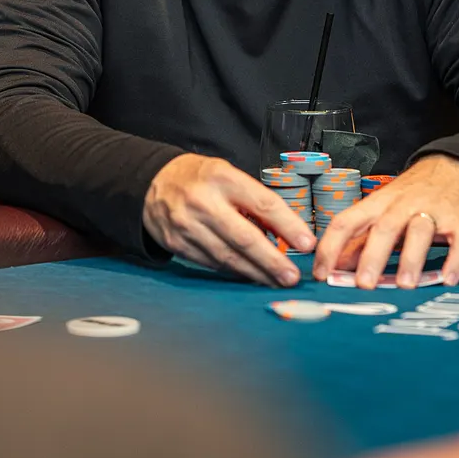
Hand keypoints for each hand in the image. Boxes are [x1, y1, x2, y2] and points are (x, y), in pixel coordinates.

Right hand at [143, 153, 314, 286]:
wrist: (151, 183)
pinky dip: (233, 271)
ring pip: (228, 257)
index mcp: (222, 178)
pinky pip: (211, 263)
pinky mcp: (177, 244)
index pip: (262, 204)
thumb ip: (255, 201)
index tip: (307, 244)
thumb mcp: (228, 175)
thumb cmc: (199, 178)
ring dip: (256, 273)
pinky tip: (250, 276)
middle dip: (272, 261)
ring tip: (276, 282)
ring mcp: (187, 225)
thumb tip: (288, 232)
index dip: (288, 226)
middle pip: (245, 238)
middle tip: (292, 277)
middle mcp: (203, 201)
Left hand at [314, 155, 458, 288]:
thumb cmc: (410, 198)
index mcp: (376, 204)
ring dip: (411, 259)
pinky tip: (448, 280)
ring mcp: (431, 211)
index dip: (330, 247)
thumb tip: (335, 268)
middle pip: (384, 228)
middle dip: (372, 257)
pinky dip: (455, 260)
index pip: (346, 222)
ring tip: (405, 285)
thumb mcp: (380, 212)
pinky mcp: (458, 220)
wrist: (452, 170)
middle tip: (365, 284)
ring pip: (420, 231)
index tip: (321, 275)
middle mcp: (401, 205)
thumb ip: (359, 241)